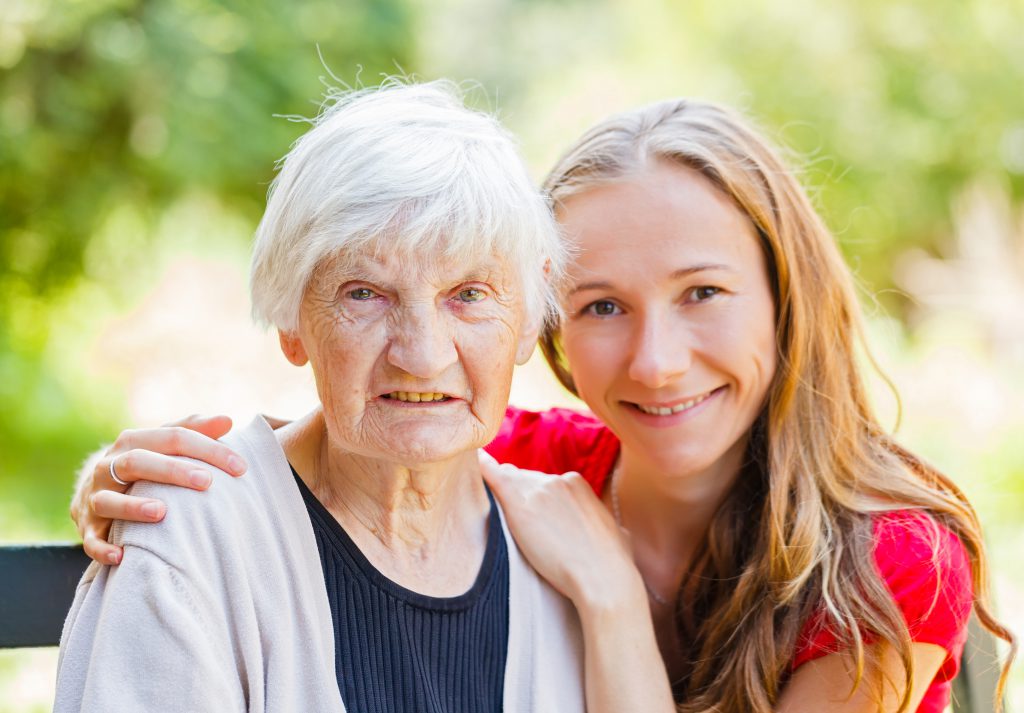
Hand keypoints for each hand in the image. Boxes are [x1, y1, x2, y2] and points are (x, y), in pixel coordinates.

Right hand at [71, 414, 246, 564]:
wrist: (94, 487)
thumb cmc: (146, 463)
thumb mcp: (165, 443)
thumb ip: (195, 430)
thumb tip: (227, 421)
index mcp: (133, 442)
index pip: (173, 438)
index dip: (208, 449)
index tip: (241, 467)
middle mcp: (108, 467)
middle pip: (137, 462)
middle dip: (172, 471)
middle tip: (207, 482)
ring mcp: (94, 497)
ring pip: (107, 500)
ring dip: (132, 507)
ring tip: (161, 512)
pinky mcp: (87, 527)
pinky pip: (89, 540)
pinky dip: (102, 548)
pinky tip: (121, 555)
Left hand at [479, 451, 644, 612]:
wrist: (604, 577)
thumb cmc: (612, 565)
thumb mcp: (615, 533)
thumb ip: (602, 524)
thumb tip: (612, 530)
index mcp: (578, 484)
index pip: (545, 485)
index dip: (535, 501)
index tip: (532, 515)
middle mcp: (557, 479)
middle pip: (526, 482)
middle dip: (519, 498)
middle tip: (518, 525)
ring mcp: (537, 488)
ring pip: (510, 484)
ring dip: (504, 496)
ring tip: (494, 507)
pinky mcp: (519, 501)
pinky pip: (493, 475)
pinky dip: (483, 468)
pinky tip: (473, 461)